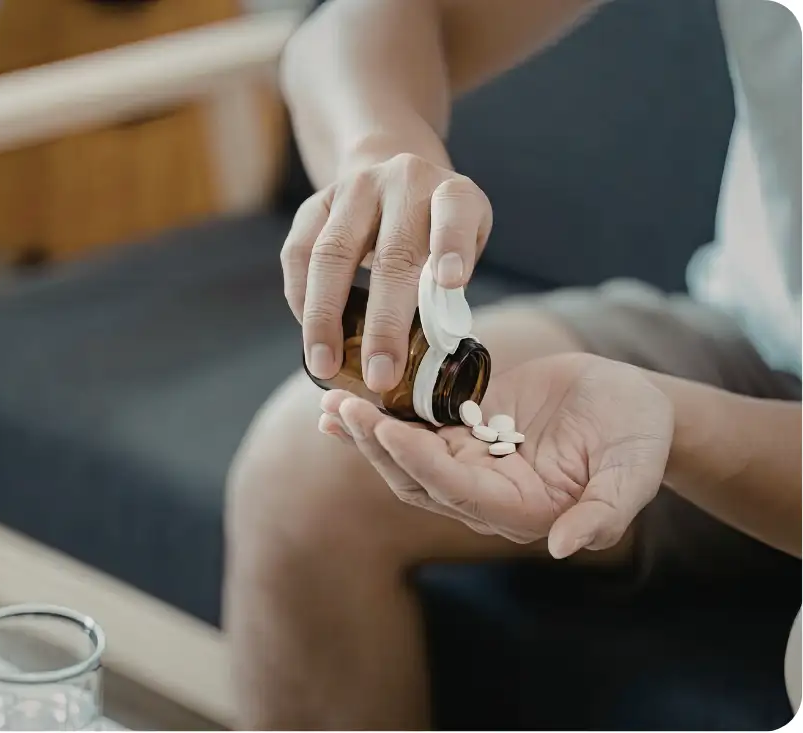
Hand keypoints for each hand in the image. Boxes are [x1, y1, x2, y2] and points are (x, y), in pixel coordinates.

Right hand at [282, 151, 492, 393]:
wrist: (396, 176)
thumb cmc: (436, 230)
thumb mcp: (462, 248)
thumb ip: (447, 289)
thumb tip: (424, 353)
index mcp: (451, 192)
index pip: (455, 211)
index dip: (452, 244)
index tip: (451, 282)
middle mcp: (402, 181)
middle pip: (392, 254)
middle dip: (384, 323)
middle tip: (380, 375)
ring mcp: (355, 188)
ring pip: (331, 253)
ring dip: (325, 316)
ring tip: (325, 364)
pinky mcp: (317, 202)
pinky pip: (298, 251)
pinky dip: (300, 297)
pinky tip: (308, 332)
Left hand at [319, 353, 673, 557]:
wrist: (631, 404)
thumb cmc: (640, 437)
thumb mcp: (634, 470)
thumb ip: (605, 511)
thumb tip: (566, 547)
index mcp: (520, 509)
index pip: (457, 490)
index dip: (420, 462)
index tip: (386, 431)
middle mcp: (486, 494)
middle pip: (417, 477)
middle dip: (376, 445)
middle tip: (342, 408)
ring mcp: (471, 463)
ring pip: (406, 456)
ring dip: (367, 433)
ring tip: (332, 402)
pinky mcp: (463, 433)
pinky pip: (413, 427)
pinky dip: (379, 417)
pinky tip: (345, 401)